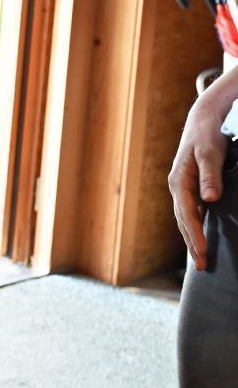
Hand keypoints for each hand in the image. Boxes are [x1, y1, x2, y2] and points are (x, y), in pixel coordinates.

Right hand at [170, 66, 237, 269]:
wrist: (202, 119)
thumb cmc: (207, 135)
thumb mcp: (211, 153)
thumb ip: (210, 176)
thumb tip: (209, 200)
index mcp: (178, 181)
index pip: (186, 215)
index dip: (194, 235)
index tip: (203, 254)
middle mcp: (176, 187)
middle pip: (182, 221)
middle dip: (191, 244)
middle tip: (201, 268)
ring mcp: (182, 188)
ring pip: (185, 219)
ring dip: (191, 239)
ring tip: (199, 259)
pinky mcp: (190, 187)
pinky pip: (190, 212)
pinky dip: (194, 228)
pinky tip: (200, 237)